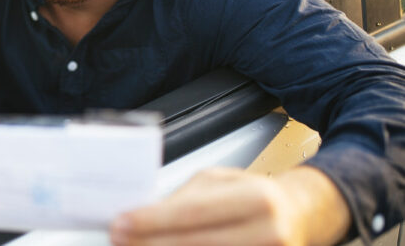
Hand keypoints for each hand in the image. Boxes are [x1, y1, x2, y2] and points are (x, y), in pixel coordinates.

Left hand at [109, 166, 350, 245]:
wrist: (302, 216)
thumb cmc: (255, 195)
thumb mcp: (220, 182)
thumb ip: (183, 201)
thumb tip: (139, 217)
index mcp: (256, 198)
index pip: (192, 214)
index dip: (151, 222)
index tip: (120, 224)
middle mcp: (268, 232)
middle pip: (194, 245)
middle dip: (149, 245)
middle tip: (120, 241)